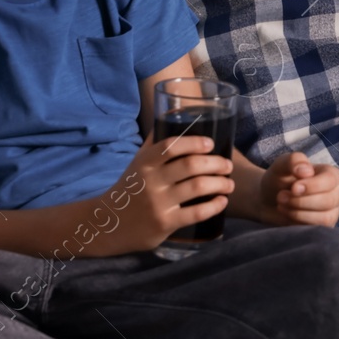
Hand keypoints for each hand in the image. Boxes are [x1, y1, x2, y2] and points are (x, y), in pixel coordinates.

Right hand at [107, 134, 234, 253]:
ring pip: (197, 187)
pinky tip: (222, 201)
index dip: (195, 142)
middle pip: (191, 165)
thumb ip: (155, 143)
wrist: (108, 223)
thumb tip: (173, 115)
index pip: (172, 145)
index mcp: (145, 162)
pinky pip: (196, 213)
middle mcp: (151, 180)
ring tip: (229, 183)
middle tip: (228, 165)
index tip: (211, 144)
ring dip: (220, 183)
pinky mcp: (164, 223)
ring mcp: (158, 203)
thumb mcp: (137, 163)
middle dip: (216, 163)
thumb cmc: (130, 188)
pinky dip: (214, 206)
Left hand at [260, 152, 338, 226]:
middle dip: (301, 201)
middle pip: (328, 201)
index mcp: (331, 175)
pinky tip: (286, 215)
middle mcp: (336, 194)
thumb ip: (294, 160)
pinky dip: (298, 224)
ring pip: (324, 218)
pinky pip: (316, 230)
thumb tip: (307, 171)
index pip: (330, 181)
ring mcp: (331, 213)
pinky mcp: (323, 228)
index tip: (293, 187)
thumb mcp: (282, 164)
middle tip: (281, 197)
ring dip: (298, 213)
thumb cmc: (279, 179)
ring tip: (281, 205)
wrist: (269, 200)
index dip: (313, 186)